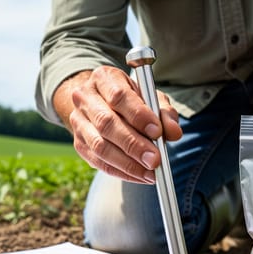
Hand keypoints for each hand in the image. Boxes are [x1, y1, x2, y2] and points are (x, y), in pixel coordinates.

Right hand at [57, 66, 182, 183]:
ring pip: (100, 146)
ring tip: (150, 173)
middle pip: (106, 123)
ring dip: (127, 163)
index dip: (138, 115)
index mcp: (104, 78)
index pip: (119, 96)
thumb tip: (174, 132)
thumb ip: (164, 113)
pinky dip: (121, 172)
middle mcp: (85, 97)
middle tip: (155, 160)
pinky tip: (139, 176)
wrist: (101, 102)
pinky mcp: (78, 143)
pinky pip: (99, 162)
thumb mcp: (151, 97)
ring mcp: (78, 121)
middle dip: (134, 144)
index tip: (157, 132)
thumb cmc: (131, 99)